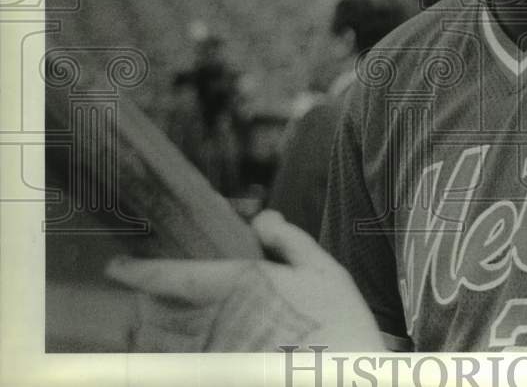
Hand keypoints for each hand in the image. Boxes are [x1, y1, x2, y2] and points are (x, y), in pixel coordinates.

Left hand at [105, 209, 383, 351]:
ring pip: (159, 347)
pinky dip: (170, 360)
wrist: (348, 377)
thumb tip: (262, 217)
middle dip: (146, 304)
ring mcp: (214, 358)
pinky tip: (184, 354)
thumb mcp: (324, 270)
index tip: (116, 266)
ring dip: (153, 334)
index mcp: (238, 286)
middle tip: (150, 296)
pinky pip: (178, 369)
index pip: (169, 277)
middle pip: (154, 315)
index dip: (136, 271)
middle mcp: (216, 324)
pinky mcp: (220, 374)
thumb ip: (290, 241)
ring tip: (160, 325)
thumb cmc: (340, 322)